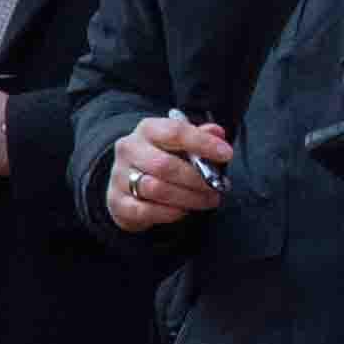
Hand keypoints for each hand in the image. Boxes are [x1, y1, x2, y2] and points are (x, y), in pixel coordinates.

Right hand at [106, 114, 233, 233]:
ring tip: (208, 200)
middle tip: (217, 187)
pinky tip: (184, 210)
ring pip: (156, 189)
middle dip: (196, 179)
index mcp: (147, 129)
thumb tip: (218, 132)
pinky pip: (145, 211)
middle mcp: (129, 149)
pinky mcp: (117, 202)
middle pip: (164, 165)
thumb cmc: (161, 158)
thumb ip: (200, 136)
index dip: (203, 143)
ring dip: (188, 198)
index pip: (175, 132)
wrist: (126, 180)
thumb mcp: (179, 143)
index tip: (226, 154)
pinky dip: (169, 213)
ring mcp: (119, 176)